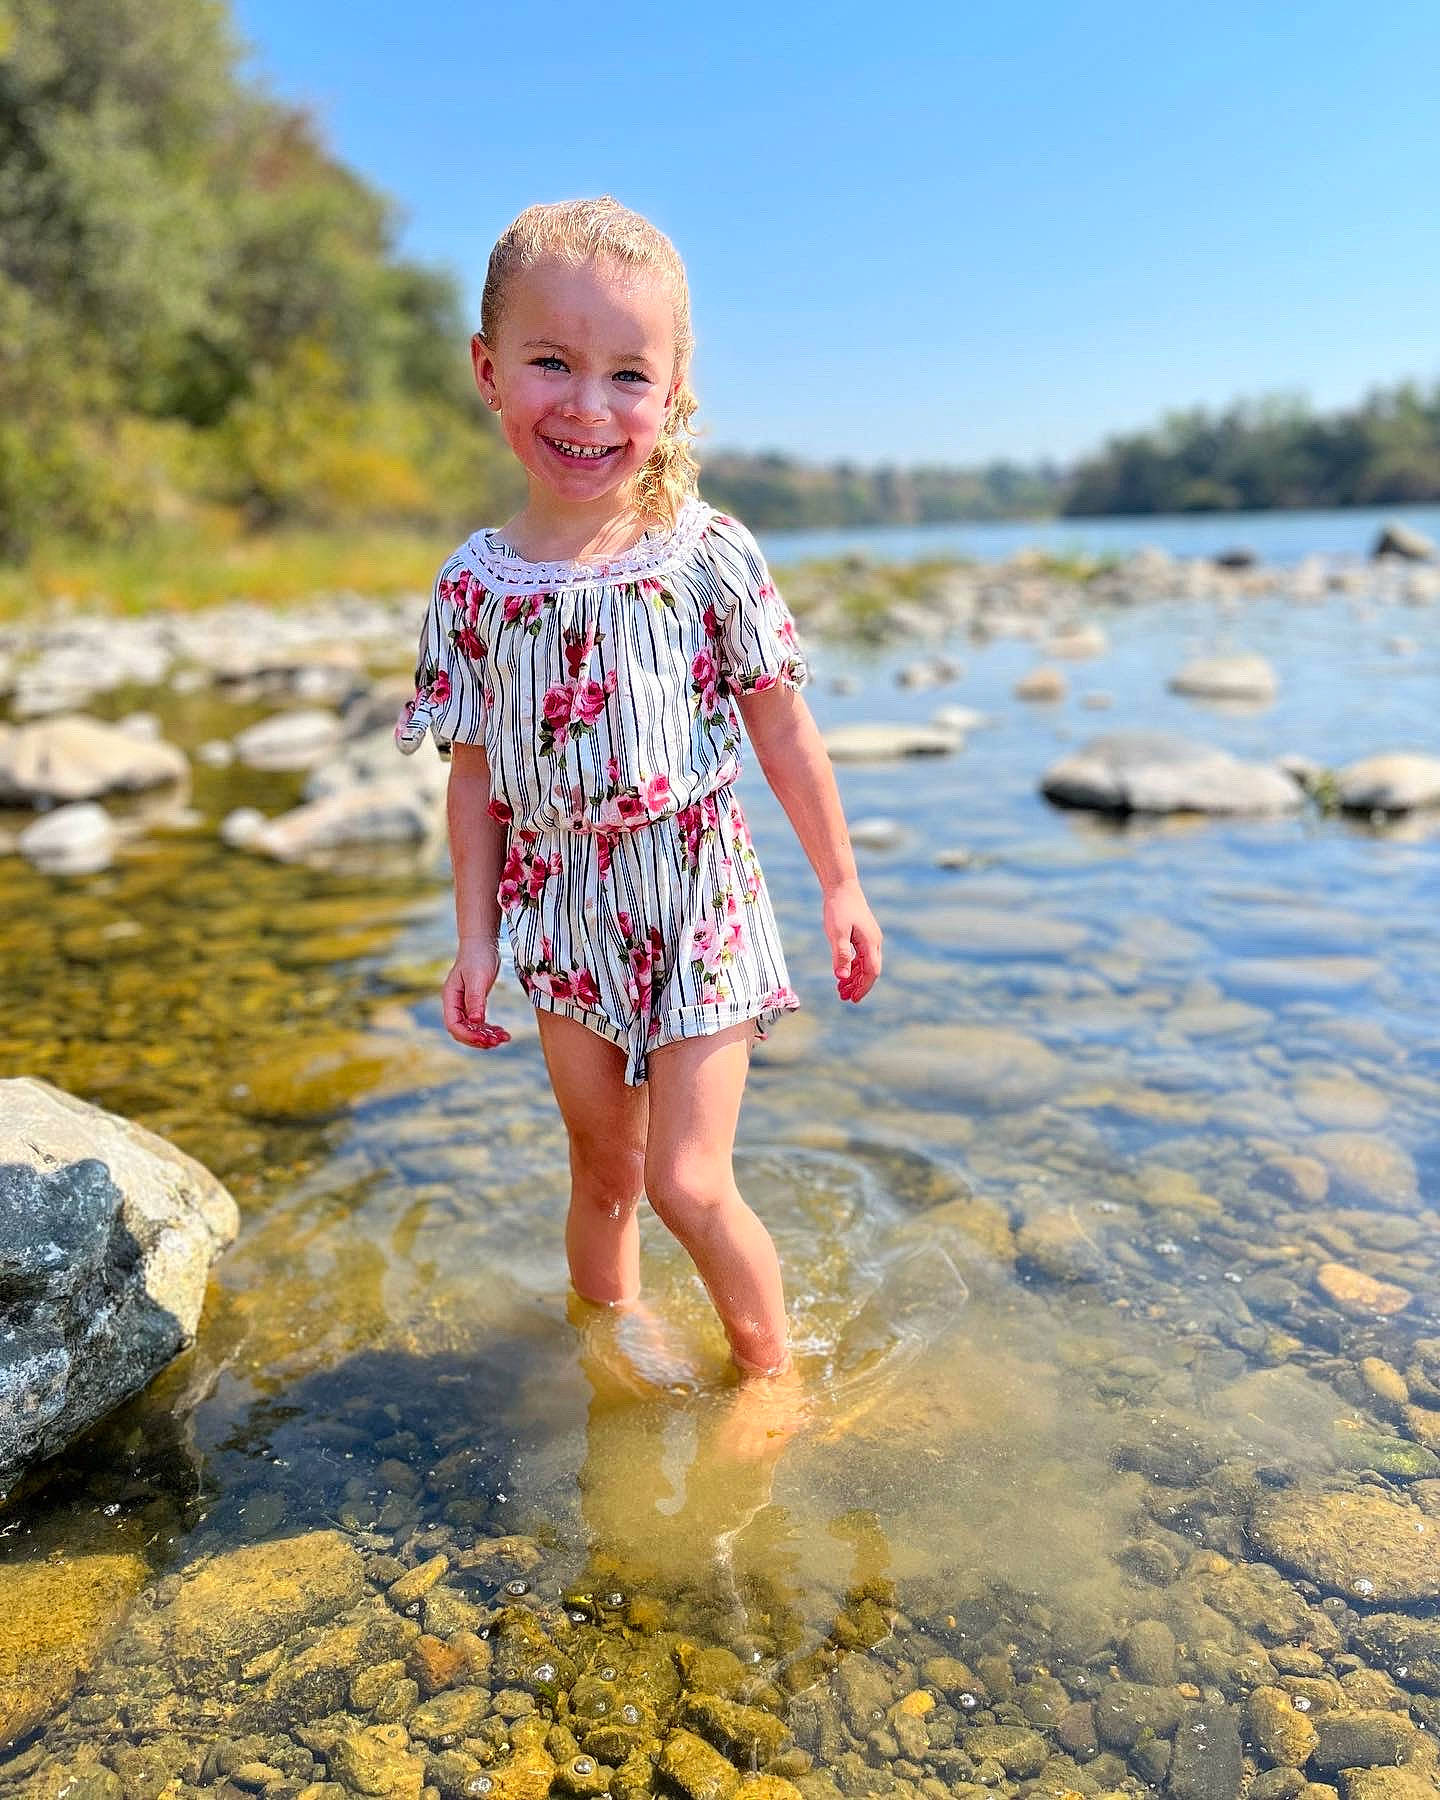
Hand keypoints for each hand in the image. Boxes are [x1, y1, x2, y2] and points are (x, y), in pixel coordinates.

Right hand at [442, 942, 511, 1049]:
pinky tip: (503, 1032)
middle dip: (479, 1039)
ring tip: (505, 1038)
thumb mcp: (477, 978)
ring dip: (487, 1037)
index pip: (453, 1025)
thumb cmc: (478, 956)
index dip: (468, 1035)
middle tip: (498, 1042)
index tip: (485, 1039)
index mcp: (450, 998)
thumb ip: (475, 1000)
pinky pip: (480, 1023)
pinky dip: (490, 1029)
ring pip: (472, 1029)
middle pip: (462, 1031)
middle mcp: (455, 1004)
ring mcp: (464, 1005)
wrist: (483, 943)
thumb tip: (476, 1021)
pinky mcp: (474, 1003)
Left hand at [823, 879, 881, 1003]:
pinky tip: (843, 972)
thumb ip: (840, 955)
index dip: (863, 988)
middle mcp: (874, 941)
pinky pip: (861, 956)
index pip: (871, 972)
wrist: (841, 886)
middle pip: (870, 970)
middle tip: (844, 998)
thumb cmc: (838, 908)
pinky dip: (853, 967)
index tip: (852, 999)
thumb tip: (841, 978)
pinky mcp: (863, 934)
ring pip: (866, 964)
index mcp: (870, 943)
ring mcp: (870, 938)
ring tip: (841, 990)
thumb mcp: (836, 933)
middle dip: (859, 986)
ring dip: (855, 978)